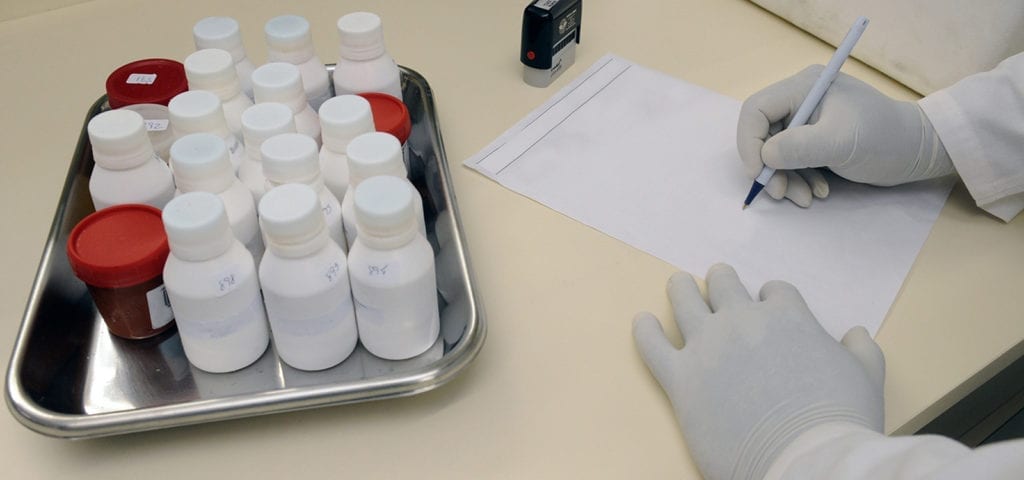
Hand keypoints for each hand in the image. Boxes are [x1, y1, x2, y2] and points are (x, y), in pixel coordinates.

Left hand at [632, 264, 884, 479]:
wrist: (804, 459)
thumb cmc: (838, 421)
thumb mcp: (866, 376)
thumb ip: (861, 350)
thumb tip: (856, 334)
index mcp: (787, 316)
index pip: (774, 291)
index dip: (771, 298)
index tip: (769, 305)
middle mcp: (743, 321)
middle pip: (724, 284)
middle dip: (722, 281)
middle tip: (716, 279)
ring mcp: (708, 347)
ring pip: (684, 300)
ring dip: (681, 288)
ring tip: (678, 284)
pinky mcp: (681, 378)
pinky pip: (652, 345)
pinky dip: (644, 331)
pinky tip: (642, 322)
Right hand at [737, 65, 953, 206]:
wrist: (918, 152)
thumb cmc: (885, 138)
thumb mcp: (842, 142)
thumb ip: (800, 147)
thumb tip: (765, 156)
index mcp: (804, 87)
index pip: (756, 110)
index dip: (750, 143)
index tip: (759, 173)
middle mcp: (801, 100)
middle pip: (762, 135)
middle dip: (769, 168)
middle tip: (781, 193)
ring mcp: (807, 122)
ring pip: (774, 153)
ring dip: (785, 179)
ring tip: (807, 198)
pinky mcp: (814, 141)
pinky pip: (791, 162)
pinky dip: (799, 180)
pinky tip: (818, 192)